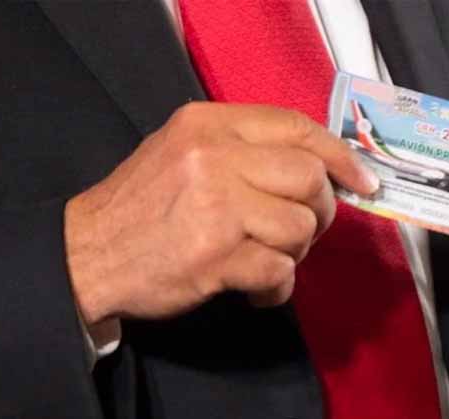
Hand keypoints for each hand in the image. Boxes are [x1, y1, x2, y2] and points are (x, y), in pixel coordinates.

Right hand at [65, 102, 378, 325]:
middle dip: (319, 211)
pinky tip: (254, 286)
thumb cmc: (143, 205)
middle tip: (300, 230)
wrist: (86, 254)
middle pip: (310, 178)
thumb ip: (246, 149)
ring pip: (300, 227)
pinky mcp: (216, 256)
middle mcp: (215, 157)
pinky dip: (276, 287)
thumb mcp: (185, 151)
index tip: (362, 180)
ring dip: (292, 252)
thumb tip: (321, 168)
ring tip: (264, 258)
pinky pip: (280, 271)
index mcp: (210, 124)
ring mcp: (216, 206)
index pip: (297, 127)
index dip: (340, 155)